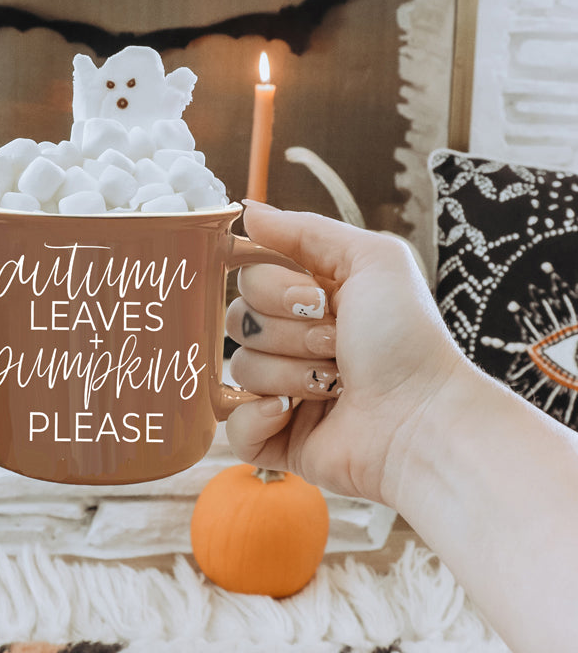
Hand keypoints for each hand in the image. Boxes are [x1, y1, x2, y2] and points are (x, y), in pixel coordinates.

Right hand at [224, 203, 466, 504]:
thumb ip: (305, 231)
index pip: (251, 279)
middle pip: (240, 321)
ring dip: (289, 374)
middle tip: (334, 344)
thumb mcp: (371, 259)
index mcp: (310, 301)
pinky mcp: (275, 439)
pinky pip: (232, 424)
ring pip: (240, 370)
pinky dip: (258, 419)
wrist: (420, 417)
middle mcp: (293, 343)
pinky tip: (293, 414)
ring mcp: (282, 391)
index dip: (274, 288)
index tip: (315, 298)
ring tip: (333, 384)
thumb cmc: (406, 338)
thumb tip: (246, 213)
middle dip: (287, 332)